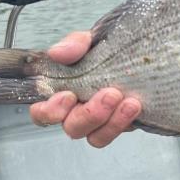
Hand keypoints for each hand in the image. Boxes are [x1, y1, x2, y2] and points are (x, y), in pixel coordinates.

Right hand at [29, 30, 141, 147]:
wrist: (137, 52)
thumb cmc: (105, 48)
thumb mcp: (89, 41)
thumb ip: (73, 45)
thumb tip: (57, 53)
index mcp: (61, 93)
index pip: (42, 113)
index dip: (49, 111)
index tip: (68, 95)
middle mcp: (77, 112)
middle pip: (72, 129)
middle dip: (89, 114)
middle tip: (109, 94)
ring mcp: (100, 121)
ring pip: (96, 138)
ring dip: (111, 122)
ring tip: (129, 101)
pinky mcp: (121, 124)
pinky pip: (119, 132)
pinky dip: (126, 121)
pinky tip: (135, 104)